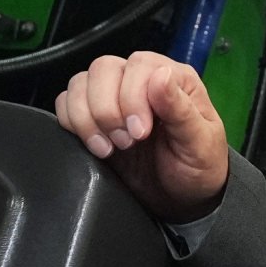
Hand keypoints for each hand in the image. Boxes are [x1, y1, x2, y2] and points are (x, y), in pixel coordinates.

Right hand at [52, 49, 232, 225]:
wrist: (183, 200)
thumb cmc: (199, 167)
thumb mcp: (200, 143)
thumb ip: (180, 109)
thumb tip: (161, 75)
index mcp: (173, 79)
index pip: (139, 66)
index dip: (132, 97)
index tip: (140, 133)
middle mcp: (140, 81)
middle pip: (103, 68)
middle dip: (107, 109)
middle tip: (125, 142)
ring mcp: (113, 97)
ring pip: (80, 83)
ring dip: (87, 117)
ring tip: (108, 148)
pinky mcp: (92, 118)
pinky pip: (66, 103)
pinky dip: (72, 123)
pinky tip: (95, 146)